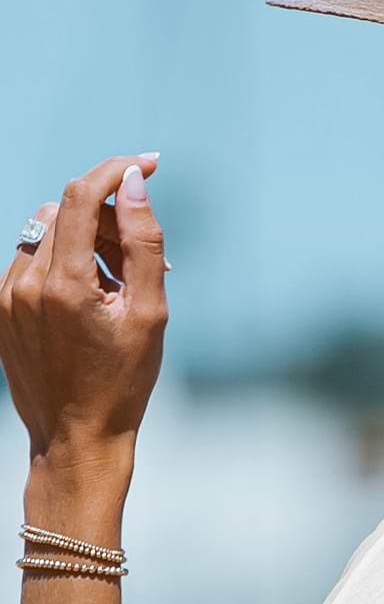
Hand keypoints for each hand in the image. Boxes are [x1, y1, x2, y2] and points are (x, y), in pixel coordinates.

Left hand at [0, 153, 167, 465]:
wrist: (77, 439)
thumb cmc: (123, 384)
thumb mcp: (150, 315)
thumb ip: (144, 244)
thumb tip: (134, 184)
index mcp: (65, 287)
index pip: (81, 196)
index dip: (115, 170)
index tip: (147, 164)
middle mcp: (25, 284)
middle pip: (66, 211)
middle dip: (109, 219)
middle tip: (141, 261)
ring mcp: (6, 296)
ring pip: (46, 232)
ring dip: (84, 241)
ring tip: (114, 288)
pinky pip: (30, 259)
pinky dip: (61, 263)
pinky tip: (86, 302)